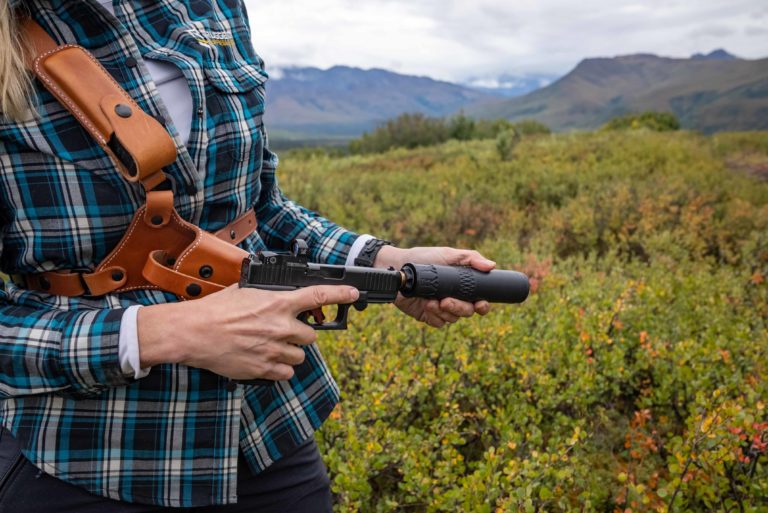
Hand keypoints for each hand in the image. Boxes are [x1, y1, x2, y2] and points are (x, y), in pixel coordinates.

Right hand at [137, 284, 358, 379]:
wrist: (194, 333)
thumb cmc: (215, 310)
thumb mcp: (244, 290)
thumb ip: (266, 292)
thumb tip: (276, 290)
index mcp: (278, 303)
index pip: (319, 295)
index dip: (341, 295)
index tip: (353, 294)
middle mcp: (281, 326)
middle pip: (311, 335)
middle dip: (301, 334)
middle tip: (285, 331)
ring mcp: (274, 349)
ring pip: (300, 355)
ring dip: (290, 352)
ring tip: (270, 346)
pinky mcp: (265, 369)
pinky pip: (286, 373)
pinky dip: (280, 368)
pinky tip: (266, 361)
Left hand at [374, 245, 494, 327]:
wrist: (398, 266)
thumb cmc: (423, 258)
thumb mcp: (448, 254)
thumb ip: (470, 258)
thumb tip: (491, 265)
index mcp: (462, 286)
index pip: (479, 301)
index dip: (483, 306)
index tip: (480, 304)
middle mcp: (454, 299)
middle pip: (467, 312)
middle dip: (459, 308)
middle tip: (446, 301)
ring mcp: (440, 308)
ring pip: (452, 319)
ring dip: (444, 311)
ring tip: (432, 301)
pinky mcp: (427, 315)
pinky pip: (438, 323)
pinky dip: (434, 316)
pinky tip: (427, 306)